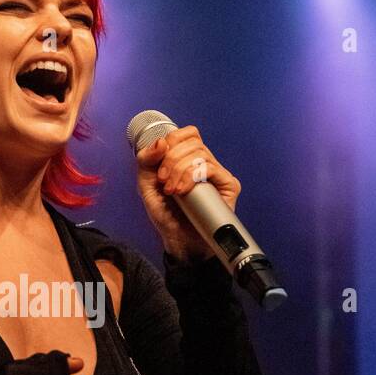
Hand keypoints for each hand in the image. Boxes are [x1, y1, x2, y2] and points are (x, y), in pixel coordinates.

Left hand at [135, 124, 241, 261]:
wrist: (178, 240)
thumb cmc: (166, 215)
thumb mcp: (146, 184)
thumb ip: (146, 160)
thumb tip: (161, 141)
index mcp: (188, 158)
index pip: (186, 134)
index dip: (171, 142)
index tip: (159, 167)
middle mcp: (205, 163)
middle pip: (192, 141)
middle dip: (171, 160)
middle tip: (164, 182)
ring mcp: (218, 173)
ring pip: (200, 153)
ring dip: (179, 170)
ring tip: (172, 191)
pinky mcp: (228, 185)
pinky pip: (211, 167)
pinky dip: (192, 176)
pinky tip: (183, 191)